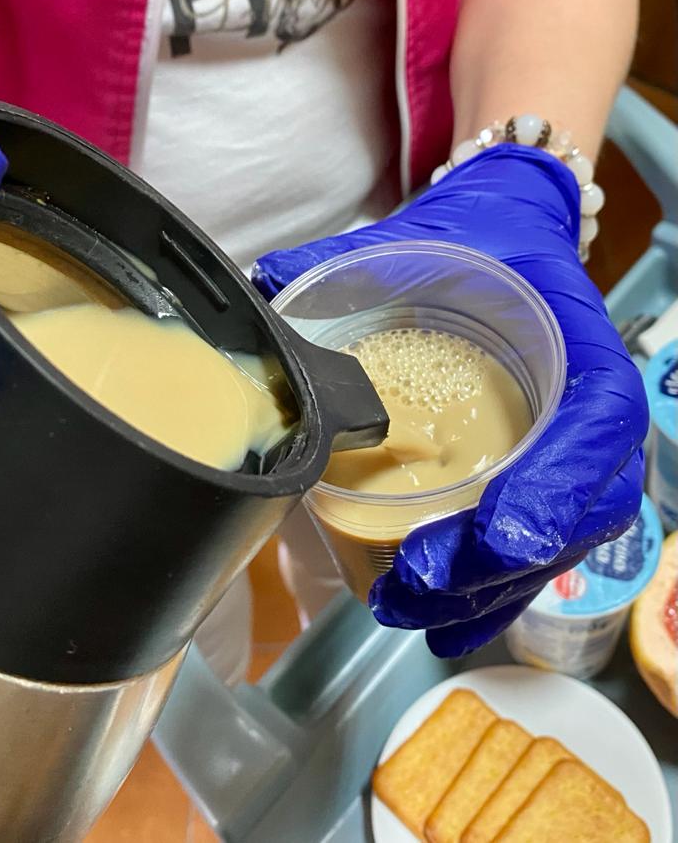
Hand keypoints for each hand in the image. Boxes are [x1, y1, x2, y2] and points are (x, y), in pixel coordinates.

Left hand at [254, 145, 647, 655]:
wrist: (512, 241)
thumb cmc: (479, 244)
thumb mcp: (423, 240)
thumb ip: (346, 258)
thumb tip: (264, 282)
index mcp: (582, 349)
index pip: (594, 427)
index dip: (554, 487)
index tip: (496, 534)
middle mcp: (594, 414)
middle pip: (576, 511)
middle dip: (496, 564)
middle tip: (414, 587)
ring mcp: (579, 455)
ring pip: (559, 547)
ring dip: (488, 593)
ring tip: (411, 614)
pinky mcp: (552, 479)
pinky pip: (541, 550)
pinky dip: (494, 591)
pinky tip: (443, 618)